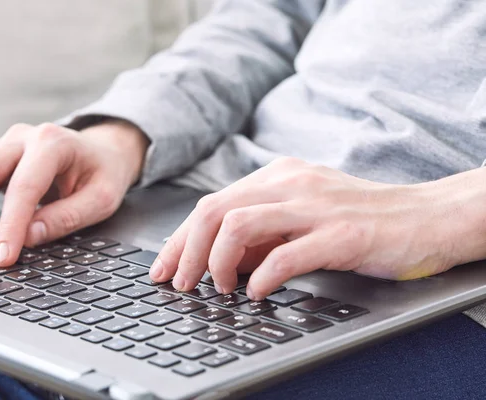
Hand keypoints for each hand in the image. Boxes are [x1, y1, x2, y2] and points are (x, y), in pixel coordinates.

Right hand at [0, 121, 148, 265]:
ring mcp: (3, 144)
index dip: (10, 225)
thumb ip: (67, 217)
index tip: (5, 257)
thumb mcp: (102, 199)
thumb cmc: (104, 174)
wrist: (103, 152)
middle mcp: (22, 137)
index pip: (23, 186)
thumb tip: (28, 237)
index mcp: (53, 143)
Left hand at [149, 157, 461, 299]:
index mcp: (278, 176)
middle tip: (181, 284)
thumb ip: (262, 233)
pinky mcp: (342, 233)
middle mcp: (290, 182)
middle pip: (215, 210)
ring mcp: (316, 206)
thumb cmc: (360, 219)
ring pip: (240, 225)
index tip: (165, 268)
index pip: (212, 203)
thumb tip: (223, 260)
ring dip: (218, 262)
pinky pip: (288, 254)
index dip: (180, 239)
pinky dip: (263, 277)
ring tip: (220, 288)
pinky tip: (257, 293)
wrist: (424, 216)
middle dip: (186, 251)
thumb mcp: (301, 216)